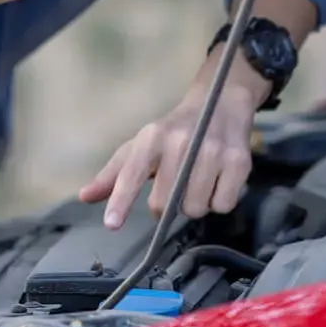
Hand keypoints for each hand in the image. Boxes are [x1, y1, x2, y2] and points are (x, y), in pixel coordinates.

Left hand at [79, 65, 271, 228]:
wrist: (221, 102)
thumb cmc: (175, 131)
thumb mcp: (141, 145)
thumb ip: (114, 174)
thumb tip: (86, 196)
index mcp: (152, 137)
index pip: (132, 172)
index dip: (121, 200)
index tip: (112, 224)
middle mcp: (182, 141)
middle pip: (165, 202)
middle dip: (167, 205)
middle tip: (174, 188)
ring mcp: (213, 151)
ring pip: (195, 207)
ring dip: (194, 204)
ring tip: (197, 183)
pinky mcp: (239, 161)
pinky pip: (222, 204)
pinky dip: (218, 201)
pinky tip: (217, 182)